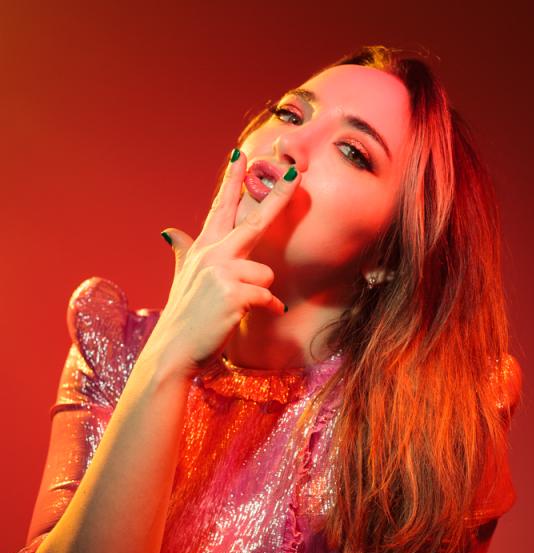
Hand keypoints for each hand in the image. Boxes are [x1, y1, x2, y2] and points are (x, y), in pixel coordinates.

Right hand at [144, 150, 300, 379]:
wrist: (174, 351)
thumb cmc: (184, 318)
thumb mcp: (182, 279)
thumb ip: (182, 252)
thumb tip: (169, 231)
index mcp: (202, 249)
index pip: (219, 208)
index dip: (231, 180)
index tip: (241, 153)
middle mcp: (211, 255)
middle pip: (253, 220)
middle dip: (278, 196)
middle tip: (297, 173)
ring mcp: (221, 272)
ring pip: (265, 273)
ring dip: (259, 293)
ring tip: (237, 308)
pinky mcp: (233, 293)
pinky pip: (267, 296)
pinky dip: (267, 309)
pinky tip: (250, 316)